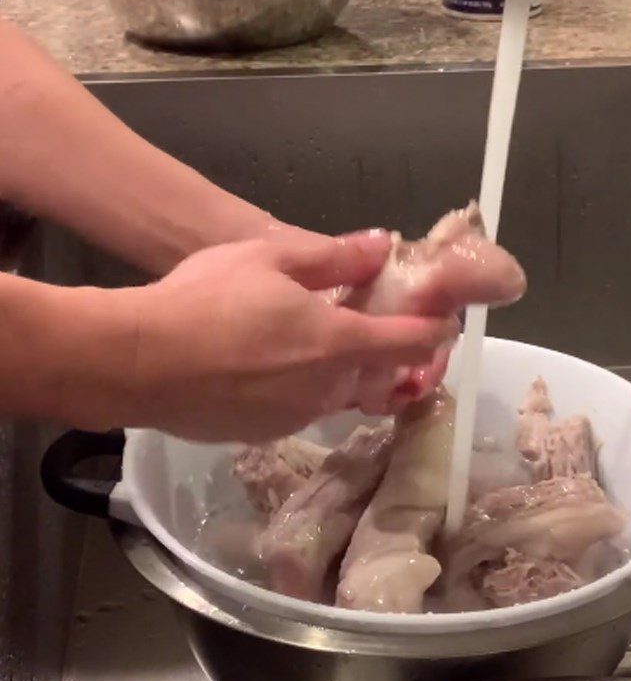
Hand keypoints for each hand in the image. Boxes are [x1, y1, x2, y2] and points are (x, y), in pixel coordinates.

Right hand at [123, 231, 455, 442]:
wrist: (137, 363)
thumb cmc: (206, 299)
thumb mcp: (271, 258)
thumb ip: (335, 256)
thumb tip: (383, 245)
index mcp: (339, 342)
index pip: (410, 343)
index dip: (435, 333)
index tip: (444, 324)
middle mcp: (328, 388)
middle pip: (383, 377)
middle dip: (397, 359)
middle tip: (390, 332)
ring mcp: (296, 418)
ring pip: (342, 395)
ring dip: (352, 373)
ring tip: (330, 344)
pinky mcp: (263, 435)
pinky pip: (302, 409)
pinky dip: (309, 390)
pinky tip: (280, 369)